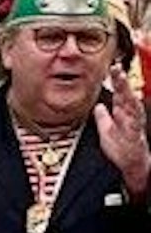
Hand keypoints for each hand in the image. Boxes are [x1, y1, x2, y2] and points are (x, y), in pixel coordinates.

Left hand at [96, 64, 150, 198]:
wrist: (131, 164)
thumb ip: (103, 118)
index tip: (112, 68)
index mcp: (122, 114)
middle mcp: (129, 116)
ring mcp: (133, 124)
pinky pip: (134, 121)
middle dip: (122, 81)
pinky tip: (129, 102)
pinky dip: (132, 112)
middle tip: (116, 69)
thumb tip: (98, 107)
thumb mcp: (107, 130)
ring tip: (122, 80)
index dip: (116, 81)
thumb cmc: (121, 148)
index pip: (119, 94)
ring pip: (131, 104)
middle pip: (126, 95)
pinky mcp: (134, 133)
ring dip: (126, 91)